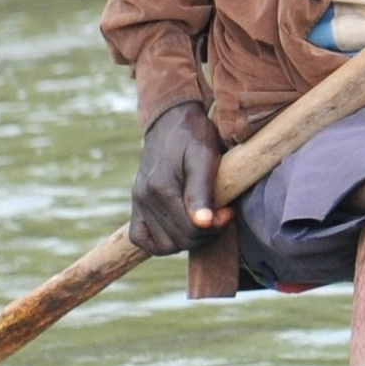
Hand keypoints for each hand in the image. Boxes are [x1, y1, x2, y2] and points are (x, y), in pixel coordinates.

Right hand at [130, 99, 224, 254]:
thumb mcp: (205, 156)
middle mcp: (145, 198)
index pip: (191, 230)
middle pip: (180, 241)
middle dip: (204, 233)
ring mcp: (138, 202)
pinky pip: (141, 239)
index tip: (227, 211)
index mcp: (161, 187)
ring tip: (201, 217)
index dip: (215, 226)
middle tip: (219, 213)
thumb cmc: (194, 135)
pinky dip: (160, 241)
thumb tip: (203, 223)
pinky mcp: (136, 204)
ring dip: (186, 238)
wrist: (171, 120)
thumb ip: (202, 191)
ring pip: (164, 246)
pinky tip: (178, 226)